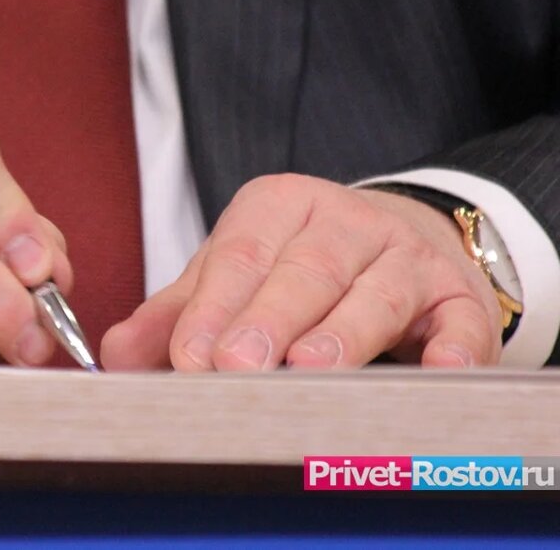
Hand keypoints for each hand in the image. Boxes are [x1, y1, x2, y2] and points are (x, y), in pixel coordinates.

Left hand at [102, 174, 501, 371]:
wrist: (393, 244)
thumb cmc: (295, 267)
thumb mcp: (233, 274)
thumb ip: (176, 313)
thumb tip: (117, 354)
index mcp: (279, 206)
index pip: (240, 255)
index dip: (213, 308)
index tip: (188, 356)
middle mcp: (346, 222)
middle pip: (306, 270)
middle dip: (268, 320)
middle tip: (236, 366)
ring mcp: (406, 256)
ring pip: (376, 291)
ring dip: (343, 333)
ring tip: (309, 369)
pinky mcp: (458, 297)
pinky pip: (460, 322)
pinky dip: (451, 348)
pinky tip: (435, 371)